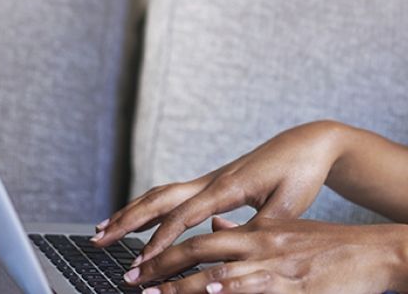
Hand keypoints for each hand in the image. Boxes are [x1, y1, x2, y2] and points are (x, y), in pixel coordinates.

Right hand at [94, 122, 346, 262]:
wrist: (309, 143)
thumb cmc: (301, 173)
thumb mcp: (289, 205)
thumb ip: (261, 227)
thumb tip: (235, 246)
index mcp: (228, 186)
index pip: (184, 216)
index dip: (160, 241)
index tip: (140, 263)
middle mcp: (213, 179)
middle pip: (160, 199)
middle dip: (128, 221)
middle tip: (98, 241)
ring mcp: (211, 178)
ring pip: (162, 194)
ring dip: (132, 212)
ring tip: (103, 229)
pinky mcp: (215, 181)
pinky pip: (175, 194)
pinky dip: (151, 207)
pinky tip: (138, 218)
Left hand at [120, 215, 401, 293]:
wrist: (377, 252)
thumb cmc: (334, 247)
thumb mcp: (289, 230)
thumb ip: (250, 231)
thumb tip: (216, 228)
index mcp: (261, 232)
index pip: (203, 239)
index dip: (169, 252)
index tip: (142, 265)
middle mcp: (264, 245)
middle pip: (202, 253)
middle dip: (163, 268)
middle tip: (132, 281)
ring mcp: (278, 267)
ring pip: (221, 275)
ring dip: (183, 288)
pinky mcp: (295, 287)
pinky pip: (254, 291)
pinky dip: (229, 293)